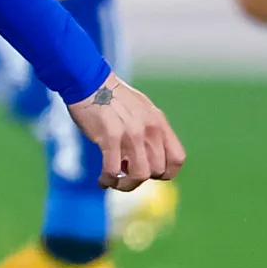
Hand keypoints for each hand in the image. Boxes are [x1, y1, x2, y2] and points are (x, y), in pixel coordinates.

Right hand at [66, 74, 184, 191]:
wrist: (90, 82)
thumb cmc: (112, 96)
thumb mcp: (141, 109)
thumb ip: (150, 130)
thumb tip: (150, 153)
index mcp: (159, 123)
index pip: (177, 159)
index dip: (166, 172)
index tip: (151, 174)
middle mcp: (149, 130)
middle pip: (156, 171)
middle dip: (141, 178)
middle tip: (126, 175)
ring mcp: (131, 135)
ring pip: (138, 175)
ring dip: (125, 185)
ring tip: (113, 182)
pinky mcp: (110, 138)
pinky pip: (113, 170)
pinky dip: (107, 180)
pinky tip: (101, 180)